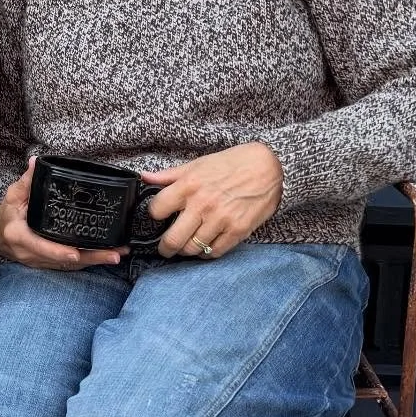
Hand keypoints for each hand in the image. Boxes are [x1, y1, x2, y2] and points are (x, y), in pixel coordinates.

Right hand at [0, 160, 126, 270]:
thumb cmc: (8, 215)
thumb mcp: (13, 196)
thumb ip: (26, 181)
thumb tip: (35, 162)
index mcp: (20, 235)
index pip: (39, 246)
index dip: (57, 251)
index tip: (75, 253)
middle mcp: (31, 253)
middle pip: (63, 260)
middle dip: (89, 259)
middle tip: (113, 255)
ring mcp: (41, 261)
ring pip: (69, 265)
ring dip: (94, 261)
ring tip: (116, 255)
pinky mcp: (49, 264)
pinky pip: (70, 266)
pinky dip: (89, 262)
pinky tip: (106, 257)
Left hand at [140, 143, 282, 259]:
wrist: (270, 166)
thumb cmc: (233, 163)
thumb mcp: (198, 164)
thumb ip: (170, 175)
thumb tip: (145, 178)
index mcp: (189, 186)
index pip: (157, 210)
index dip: (155, 215)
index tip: (159, 218)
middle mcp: (202, 205)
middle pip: (172, 240)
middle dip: (165, 248)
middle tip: (166, 248)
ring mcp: (220, 220)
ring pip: (192, 249)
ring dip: (186, 250)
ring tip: (187, 246)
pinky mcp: (237, 231)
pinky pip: (214, 252)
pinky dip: (206, 253)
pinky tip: (205, 246)